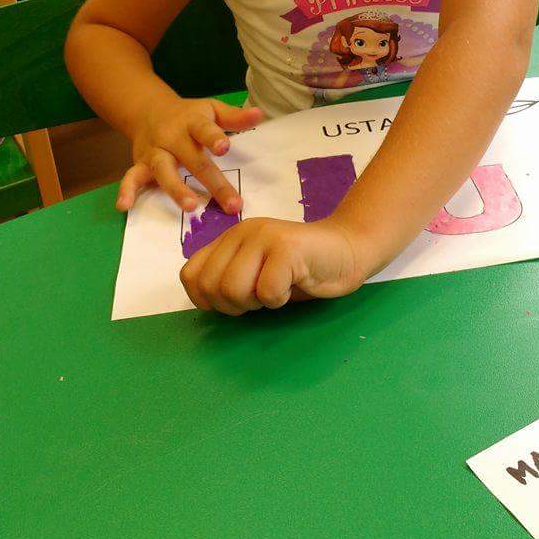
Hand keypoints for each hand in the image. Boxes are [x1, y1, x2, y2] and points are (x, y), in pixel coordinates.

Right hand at [116, 94, 262, 212]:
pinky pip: (131, 177)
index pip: (203, 129)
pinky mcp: (140, 164)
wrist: (148, 110)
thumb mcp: (211, 110)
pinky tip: (124, 206)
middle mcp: (172, 137)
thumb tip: (260, 114)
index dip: (213, 137)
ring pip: (163, 171)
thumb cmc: (189, 115)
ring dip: (175, 189)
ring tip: (190, 206)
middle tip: (232, 203)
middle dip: (213, 182)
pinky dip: (126, 191)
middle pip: (192, 159)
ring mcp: (155, 152)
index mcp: (192, 122)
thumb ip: (234, 116)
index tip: (225, 147)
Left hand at [180, 215, 363, 315]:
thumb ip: (228, 277)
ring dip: (256, 302)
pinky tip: (294, 285)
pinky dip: (280, 300)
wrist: (348, 250)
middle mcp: (242, 232)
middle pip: (210, 286)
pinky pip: (267, 292)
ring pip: (233, 289)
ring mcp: (264, 237)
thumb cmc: (302, 270)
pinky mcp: (287, 247)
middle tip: (261, 297)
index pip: (190, 275)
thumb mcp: (256, 273)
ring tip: (276, 290)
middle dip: (233, 305)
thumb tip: (204, 301)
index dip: (206, 300)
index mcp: (230, 238)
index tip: (235, 302)